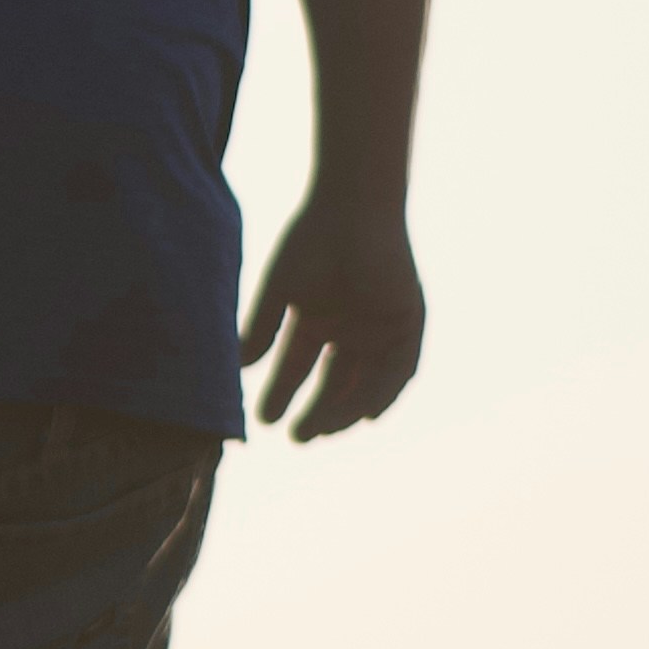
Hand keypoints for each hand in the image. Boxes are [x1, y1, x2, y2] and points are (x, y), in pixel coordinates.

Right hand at [243, 194, 424, 437]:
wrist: (354, 209)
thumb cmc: (312, 241)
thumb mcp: (281, 290)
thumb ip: (262, 328)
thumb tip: (240, 366)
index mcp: (318, 317)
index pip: (299, 365)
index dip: (284, 393)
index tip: (267, 419)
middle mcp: (350, 327)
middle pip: (334, 382)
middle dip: (316, 411)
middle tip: (296, 438)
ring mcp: (381, 326)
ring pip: (366, 381)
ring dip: (346, 410)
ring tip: (322, 430)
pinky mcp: (408, 322)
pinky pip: (401, 369)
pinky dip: (385, 393)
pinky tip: (366, 415)